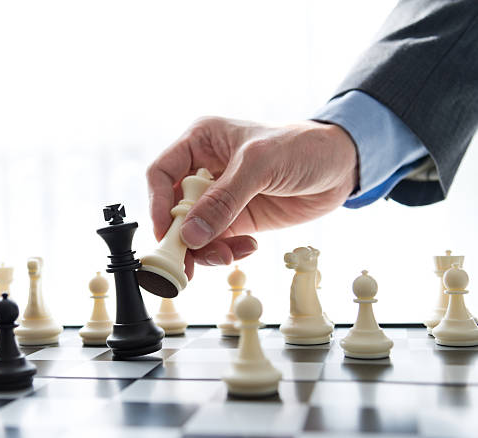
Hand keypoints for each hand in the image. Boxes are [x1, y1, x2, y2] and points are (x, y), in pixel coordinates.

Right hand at [147, 117, 357, 279]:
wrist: (341, 166)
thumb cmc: (302, 147)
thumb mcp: (260, 165)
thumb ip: (224, 200)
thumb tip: (191, 235)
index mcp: (200, 142)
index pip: (161, 174)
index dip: (157, 204)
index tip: (166, 234)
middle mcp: (205, 170)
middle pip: (173, 209)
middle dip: (180, 237)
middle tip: (186, 265)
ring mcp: (220, 197)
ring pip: (194, 231)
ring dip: (205, 250)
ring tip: (228, 255)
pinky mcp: (238, 218)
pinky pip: (218, 242)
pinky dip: (227, 251)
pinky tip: (248, 247)